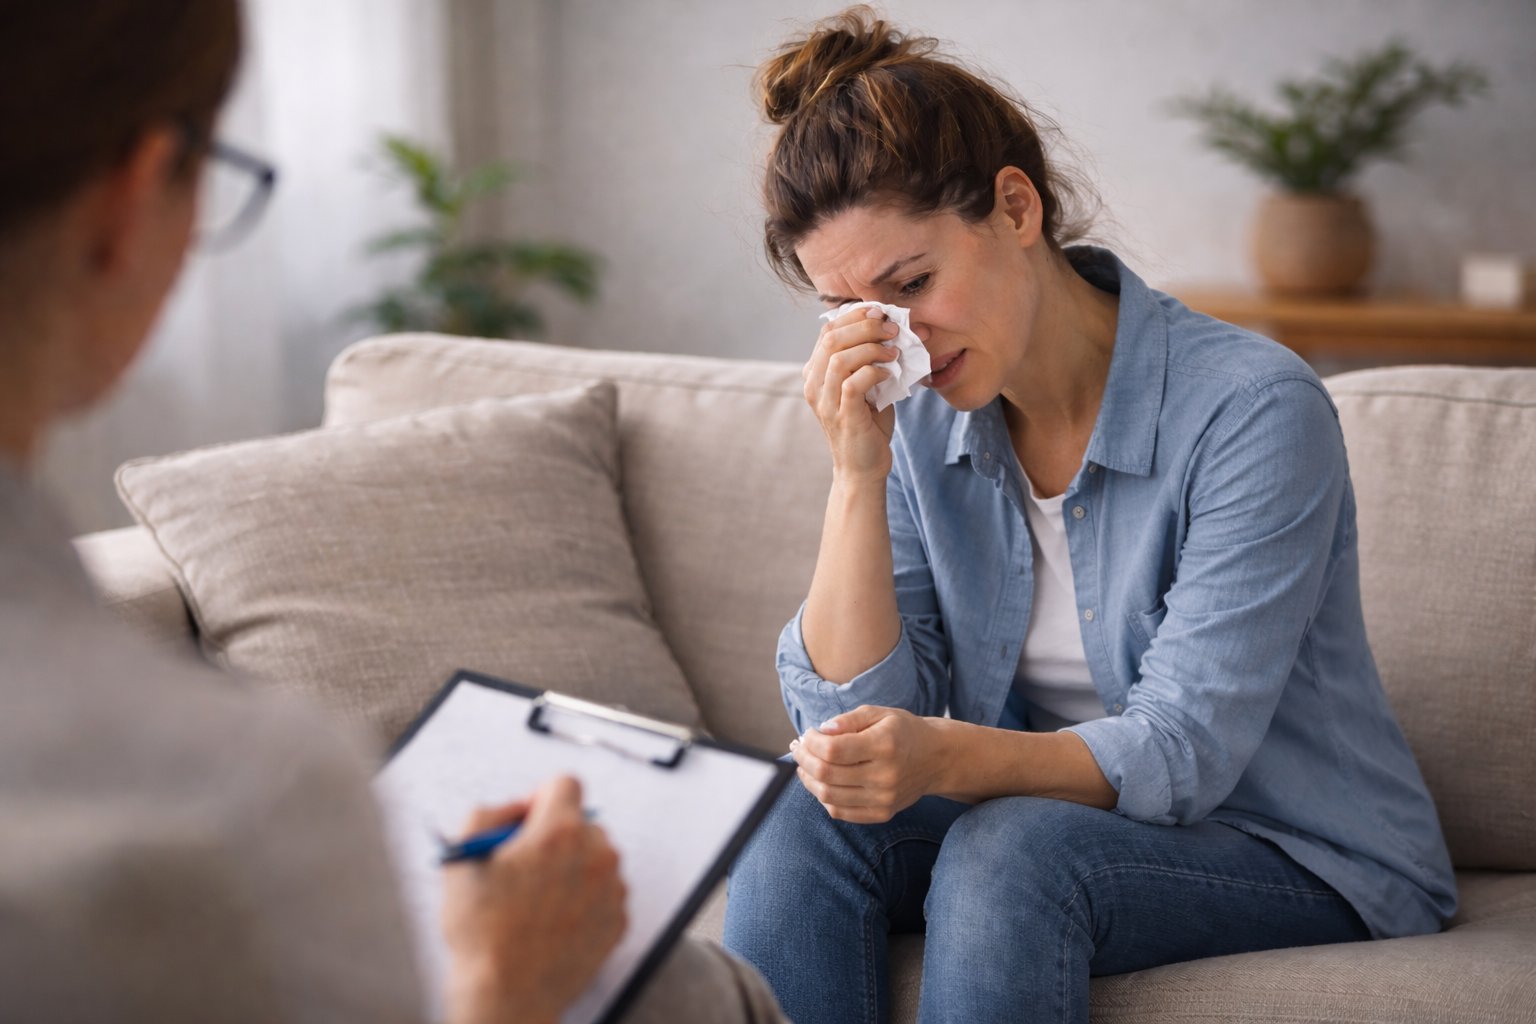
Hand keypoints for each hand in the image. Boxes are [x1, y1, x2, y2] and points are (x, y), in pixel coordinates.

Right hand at [442, 776, 626, 1023]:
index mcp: (559, 833)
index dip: (540, 798)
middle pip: (582, 823)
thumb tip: (517, 808)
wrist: (506, 996)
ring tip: (538, 902)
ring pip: (596, 858)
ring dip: (573, 868)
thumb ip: (489, 814)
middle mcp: (596, 854)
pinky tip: (555, 922)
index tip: (528, 821)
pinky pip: (605, 892)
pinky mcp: (619, 920)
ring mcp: (613, 889)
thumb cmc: (482, 932)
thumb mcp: (462, 857)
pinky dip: (585, 900)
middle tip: (526, 868)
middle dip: (556, 837)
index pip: (565, 783)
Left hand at [791, 705, 952, 822]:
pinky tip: (821, 782)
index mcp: (884, 745)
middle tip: (798, 748)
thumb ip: (848, 720)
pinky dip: (824, 797)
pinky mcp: (882, 814)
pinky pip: (840, 812)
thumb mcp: (879, 713)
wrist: (935, 758)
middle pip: (827, 774)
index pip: (833, 750)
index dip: (811, 742)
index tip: (807, 734)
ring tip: (804, 765)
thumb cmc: (903, 731)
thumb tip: (822, 730)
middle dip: (803, 759)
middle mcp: (885, 775)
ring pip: (828, 795)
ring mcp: (884, 799)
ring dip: (808, 779)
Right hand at [803, 305, 899, 482]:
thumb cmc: (867, 426)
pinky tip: (887, 374)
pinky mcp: (842, 417)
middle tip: (892, 328)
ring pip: (839, 358)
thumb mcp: (866, 386)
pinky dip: (873, 372)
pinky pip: (852, 383)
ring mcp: (825, 402)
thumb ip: (869, 360)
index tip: (880, 311)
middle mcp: (813, 385)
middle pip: (832, 338)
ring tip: (894, 352)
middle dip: (865, 326)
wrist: (863, 468)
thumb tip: (892, 331)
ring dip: (871, 348)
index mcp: (816, 373)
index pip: (828, 330)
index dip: (854, 315)